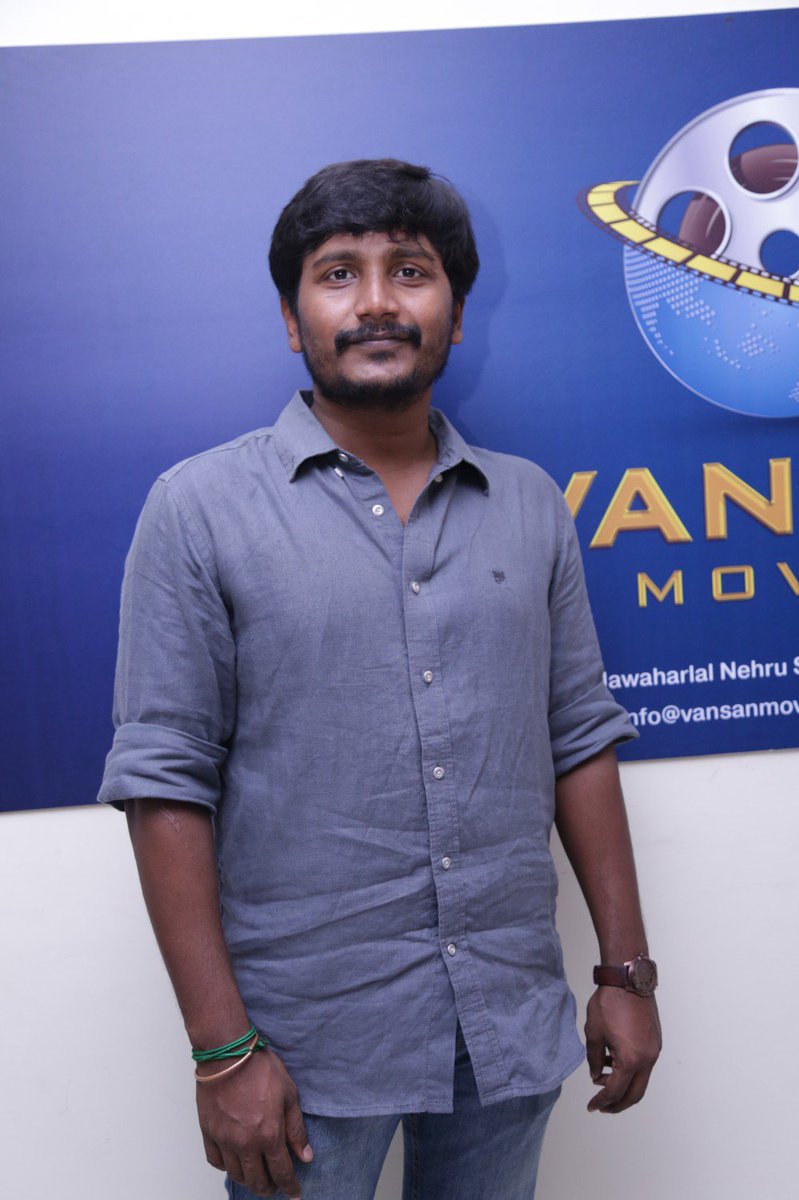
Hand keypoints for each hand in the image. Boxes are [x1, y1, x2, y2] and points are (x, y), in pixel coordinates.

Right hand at [197, 1048, 312, 1197]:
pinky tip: (234, 1163)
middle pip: (257, 1181)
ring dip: (248, 1181)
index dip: (289, 1187)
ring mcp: (224, 1140)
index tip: (294, 1194)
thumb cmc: (260, 1069)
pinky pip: (216, 1161)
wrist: (228, 1054)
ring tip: (256, 1177)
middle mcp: (245, 1143)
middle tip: (275, 1188)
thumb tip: (306, 1156)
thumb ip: (296, 1129)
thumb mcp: (289, 1095)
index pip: (281, 1172)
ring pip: (236, 1175)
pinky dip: (226, 1167)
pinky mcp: (208, 1132)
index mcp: (269, 1134)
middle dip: (269, 1188)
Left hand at [585, 987, 660, 1113]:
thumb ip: (594, 1059)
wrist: (628, 979)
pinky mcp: (655, 1041)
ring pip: (641, 1079)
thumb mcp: (594, 1033)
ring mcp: (654, 1050)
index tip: (592, 1106)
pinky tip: (612, 1060)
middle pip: (635, 1094)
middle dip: (618, 1103)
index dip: (602, 1100)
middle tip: (602, 1105)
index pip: (616, 1090)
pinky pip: (644, 1064)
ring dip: (623, 1084)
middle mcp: (648, 1059)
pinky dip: (630, 1070)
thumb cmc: (609, 1003)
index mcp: (631, 1060)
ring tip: (602, 1077)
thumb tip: (596, 1075)